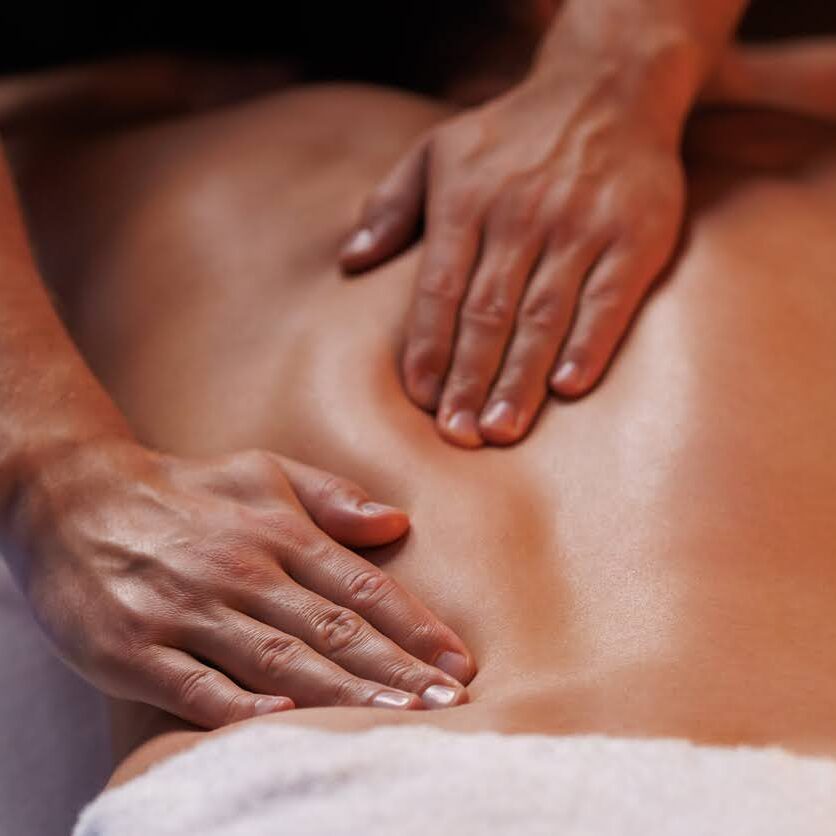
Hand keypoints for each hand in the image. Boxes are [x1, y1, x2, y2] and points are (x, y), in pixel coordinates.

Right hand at [5, 438, 474, 727]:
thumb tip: (397, 521)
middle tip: (448, 702)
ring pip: (278, 657)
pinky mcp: (135, 645)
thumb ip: (332, 498)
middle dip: (394, 669)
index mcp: (278, 532)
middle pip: (331, 627)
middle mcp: (242, 569)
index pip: (360, 585)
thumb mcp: (263, 472)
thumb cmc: (186, 491)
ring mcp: (188, 608)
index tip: (457, 660)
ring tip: (398, 719)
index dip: (412, 625)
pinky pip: (195, 682)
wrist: (76, 497)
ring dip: (342, 690)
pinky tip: (286, 717)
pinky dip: (240, 702)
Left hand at [341, 65, 685, 446]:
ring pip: (543, 316)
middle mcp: (521, 214)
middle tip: (458, 435)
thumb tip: (349, 260)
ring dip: (521, 379)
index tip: (421, 398)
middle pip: (488, 313)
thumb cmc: (511, 133)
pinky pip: (608, 301)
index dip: (428, 348)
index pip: (439, 289)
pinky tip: (568, 389)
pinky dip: (589, 346)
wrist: (607, 87)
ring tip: (501, 431)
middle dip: (470, 380)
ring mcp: (581, 226)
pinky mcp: (634, 236)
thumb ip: (391, 206)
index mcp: (468, 199)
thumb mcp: (437, 150)